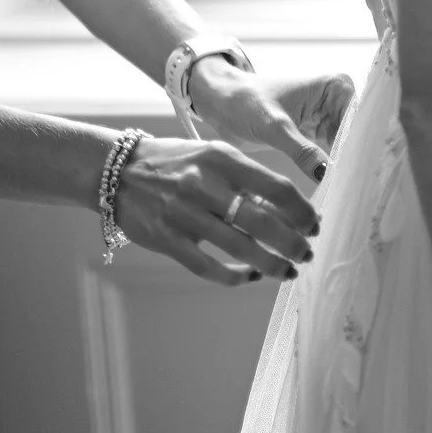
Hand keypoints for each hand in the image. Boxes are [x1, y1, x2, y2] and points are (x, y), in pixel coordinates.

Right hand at [112, 135, 319, 286]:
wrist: (117, 171)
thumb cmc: (175, 162)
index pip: (276, 188)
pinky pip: (209, 267)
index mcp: (221, 158)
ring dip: (272, 265)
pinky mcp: (167, 240)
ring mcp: (183, 214)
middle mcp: (204, 185)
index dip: (301, 211)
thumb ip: (246, 180)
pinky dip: (236, 276)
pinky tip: (250, 276)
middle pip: (264, 223)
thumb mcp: (211, 156)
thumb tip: (286, 211)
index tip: (314, 224)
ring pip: (241, 249)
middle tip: (307, 253)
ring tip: (289, 271)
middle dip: (293, 244)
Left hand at [184, 58, 352, 181]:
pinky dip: (332, 170)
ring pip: (347, 148)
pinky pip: (331, 155)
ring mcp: (327, 118)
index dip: (363, 147)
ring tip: (351, 193)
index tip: (364, 175)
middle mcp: (337, 100)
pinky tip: (336, 189)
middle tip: (359, 190)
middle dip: (357, 161)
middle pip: (357, 136)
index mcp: (334, 86)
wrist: (220, 103)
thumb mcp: (274, 126)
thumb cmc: (244, 101)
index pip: (360, 121)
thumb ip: (302, 150)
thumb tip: (328, 173)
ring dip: (346, 168)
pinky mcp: (316, 135)